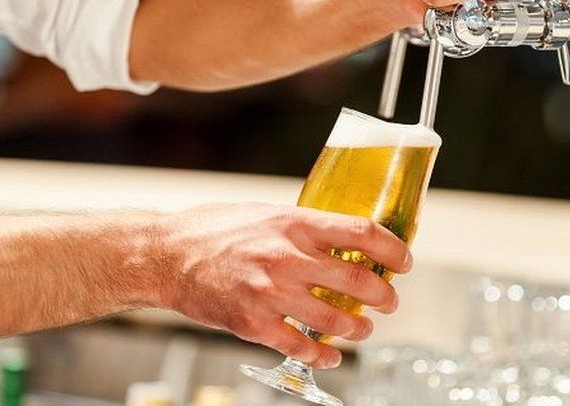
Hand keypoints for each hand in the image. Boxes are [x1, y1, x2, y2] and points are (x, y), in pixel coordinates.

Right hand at [154, 203, 411, 367]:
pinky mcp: (253, 323)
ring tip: (363, 328)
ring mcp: (270, 292)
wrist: (165, 255)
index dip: (392, 249)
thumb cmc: (212, 230)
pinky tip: (331, 355)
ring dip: (358, 328)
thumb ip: (303, 228)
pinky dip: (322, 355)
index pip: (361, 233)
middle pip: (357, 280)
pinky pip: (300, 345)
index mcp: (293, 223)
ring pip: (335, 319)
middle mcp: (286, 256)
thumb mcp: (266, 214)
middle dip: (383, 295)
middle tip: (388, 301)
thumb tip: (342, 240)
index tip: (404, 260)